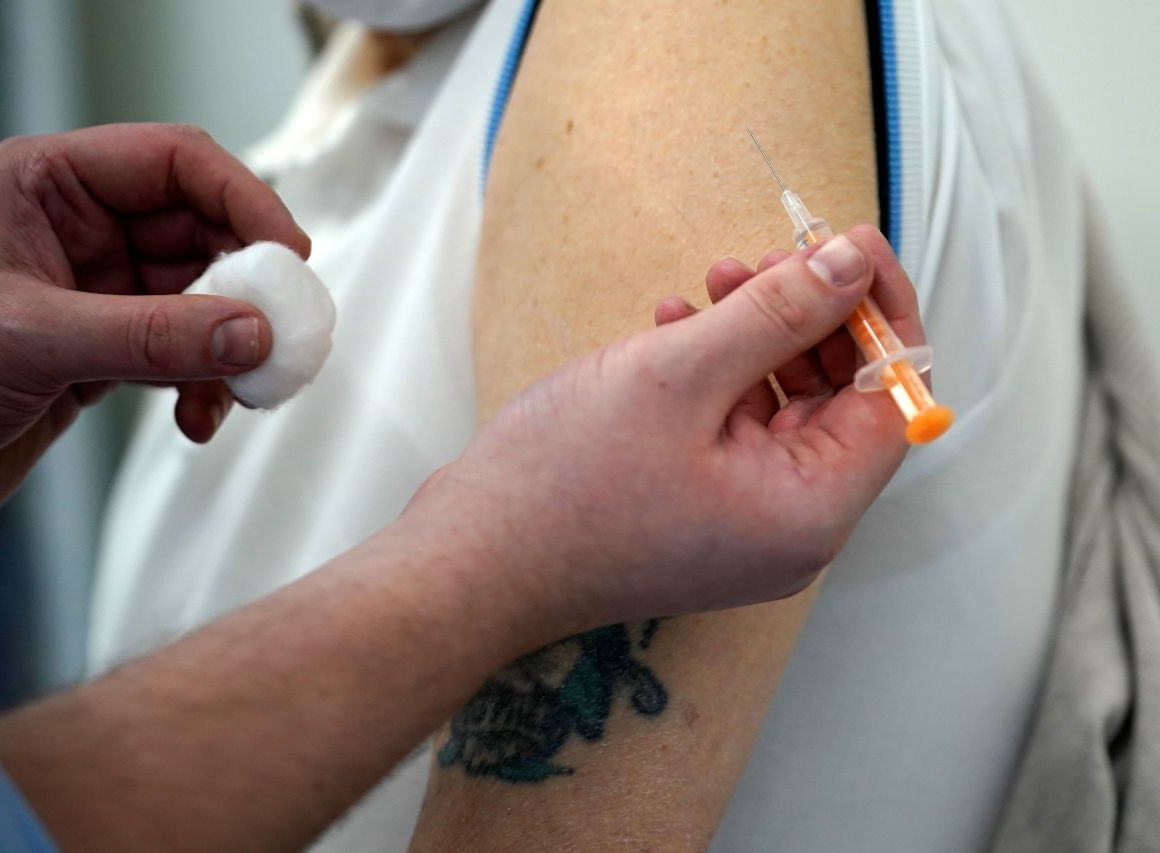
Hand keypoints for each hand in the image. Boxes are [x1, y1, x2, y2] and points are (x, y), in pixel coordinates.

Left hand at [0, 124, 311, 539]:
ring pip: (203, 300)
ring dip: (231, 346)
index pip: (176, 164)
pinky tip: (198, 420)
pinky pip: (183, 355)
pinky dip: (204, 386)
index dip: (244, 199)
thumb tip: (253, 333)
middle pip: (204, 234)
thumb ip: (150, 336)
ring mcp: (96, 295)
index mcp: (49, 186)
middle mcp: (80, 232)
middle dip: (248, 285)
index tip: (290, 255)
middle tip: (280, 335)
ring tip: (242, 390)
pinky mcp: (103, 354)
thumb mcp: (30, 340)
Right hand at [407, 225, 921, 630]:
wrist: (472, 560)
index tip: (848, 248)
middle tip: (767, 258)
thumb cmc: (564, 486)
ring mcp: (741, 525)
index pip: (892, 399)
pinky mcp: (698, 513)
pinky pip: (734, 431)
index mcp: (807, 510)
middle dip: (809, 318)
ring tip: (709, 286)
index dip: (880, 313)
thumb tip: (854, 262)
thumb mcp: (679, 375)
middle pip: (839, 401)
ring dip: (756, 338)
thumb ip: (778, 313)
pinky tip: (672, 331)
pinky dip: (716, 374)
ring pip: (782, 409)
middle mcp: (788, 528)